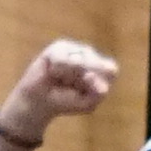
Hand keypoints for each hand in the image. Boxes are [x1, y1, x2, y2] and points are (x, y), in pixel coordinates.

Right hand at [0, 39, 116, 146]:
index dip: (98, 83)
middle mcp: (91, 54)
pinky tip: (52, 72)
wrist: (39, 101)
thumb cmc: (66, 101)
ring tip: (60, 80)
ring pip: (78, 63)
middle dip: (80, 82)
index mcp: (103, 68)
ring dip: (68, 77)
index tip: (86, 92)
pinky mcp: (59, 46)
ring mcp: (75, 48)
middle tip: (70, 86)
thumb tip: (90, 75)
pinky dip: (56, 71)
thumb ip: (98, 93)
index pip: (110, 70)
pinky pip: (62, 60)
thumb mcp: (87, 104)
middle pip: (94, 66)